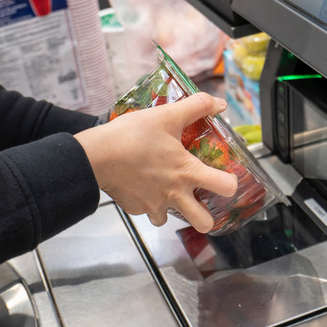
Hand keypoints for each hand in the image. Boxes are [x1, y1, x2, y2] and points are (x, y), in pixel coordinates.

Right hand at [74, 92, 237, 231]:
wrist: (94, 157)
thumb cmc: (131, 137)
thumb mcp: (167, 115)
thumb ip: (196, 106)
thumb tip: (218, 103)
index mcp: (187, 172)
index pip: (226, 188)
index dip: (231, 184)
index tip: (227, 179)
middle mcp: (175, 194)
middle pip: (204, 223)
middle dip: (206, 217)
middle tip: (201, 202)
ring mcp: (154, 205)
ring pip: (170, 219)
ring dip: (171, 209)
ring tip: (165, 191)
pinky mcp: (135, 209)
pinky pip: (147, 212)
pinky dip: (147, 202)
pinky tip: (141, 185)